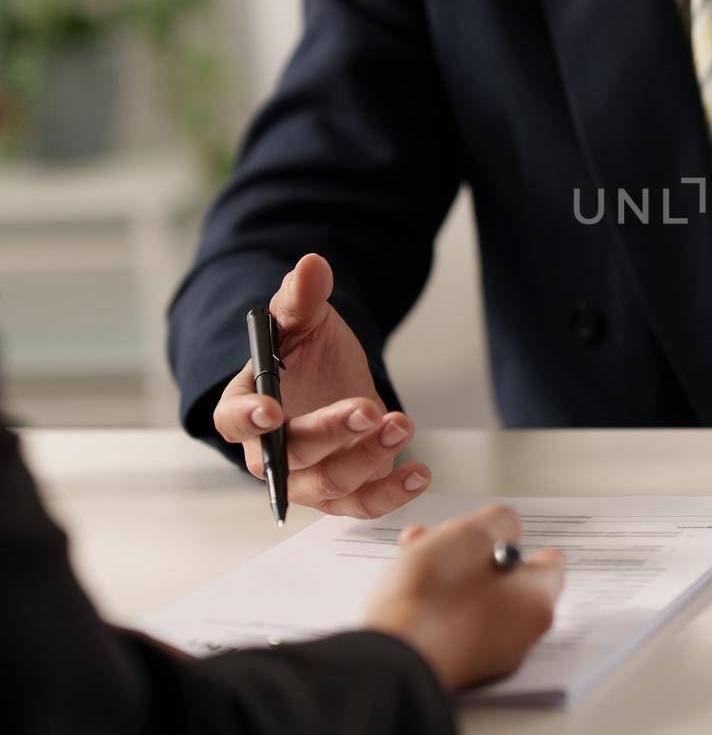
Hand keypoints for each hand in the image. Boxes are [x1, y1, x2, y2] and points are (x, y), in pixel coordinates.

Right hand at [211, 253, 430, 517]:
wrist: (336, 380)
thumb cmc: (308, 352)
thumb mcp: (305, 318)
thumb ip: (302, 297)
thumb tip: (311, 265)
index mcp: (245, 405)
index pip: (233, 419)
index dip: (249, 419)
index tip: (272, 410)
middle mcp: (269, 453)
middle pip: (288, 457)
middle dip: (329, 433)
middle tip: (367, 408)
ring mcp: (307, 478)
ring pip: (329, 484)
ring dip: (368, 458)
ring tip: (402, 424)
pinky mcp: (344, 492)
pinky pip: (363, 505)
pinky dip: (392, 495)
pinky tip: (420, 473)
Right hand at [364, 504, 564, 690]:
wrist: (387, 659)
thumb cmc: (432, 597)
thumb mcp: (473, 534)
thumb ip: (500, 522)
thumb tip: (505, 530)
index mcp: (536, 603)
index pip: (549, 564)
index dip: (519, 540)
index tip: (497, 530)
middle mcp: (519, 636)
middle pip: (506, 580)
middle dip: (473, 553)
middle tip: (445, 536)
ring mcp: (486, 658)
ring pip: (474, 600)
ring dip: (449, 572)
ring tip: (415, 552)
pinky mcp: (454, 669)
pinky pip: (454, 626)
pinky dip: (437, 603)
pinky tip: (407, 584)